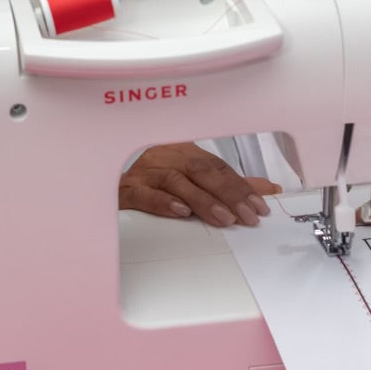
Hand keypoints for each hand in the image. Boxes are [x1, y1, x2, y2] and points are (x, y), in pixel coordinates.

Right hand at [119, 142, 280, 224]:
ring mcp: (144, 172)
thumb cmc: (153, 178)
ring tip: (223, 218)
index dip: (241, 186)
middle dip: (228, 194)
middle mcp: (165, 157)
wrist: (103, 175)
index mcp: (184, 151)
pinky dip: (163, 202)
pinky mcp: (125, 189)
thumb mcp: (194, 177)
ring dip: (202, 201)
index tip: (260, 205)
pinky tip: (180, 212)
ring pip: (177, 182)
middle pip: (201, 171)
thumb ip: (229, 184)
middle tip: (247, 215)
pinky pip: (144, 193)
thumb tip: (267, 190)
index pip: (218, 167)